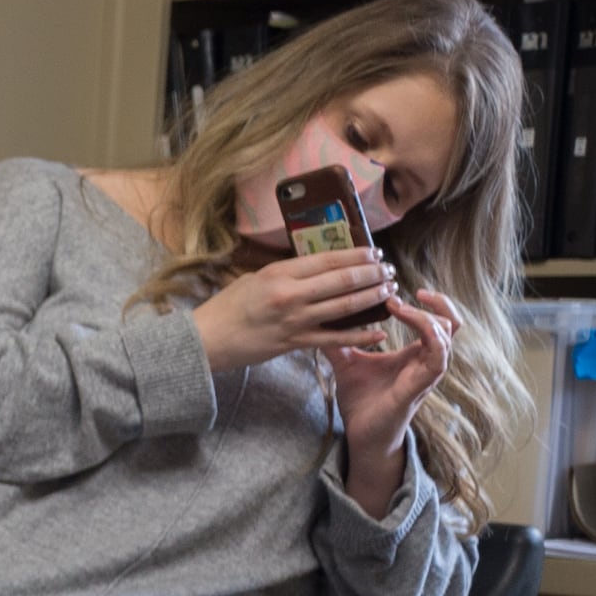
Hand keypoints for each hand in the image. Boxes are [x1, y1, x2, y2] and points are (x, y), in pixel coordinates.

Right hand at [193, 249, 398, 373]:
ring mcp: (295, 320)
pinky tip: (378, 331)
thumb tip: (314, 269)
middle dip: (371, 274)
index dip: (357, 255)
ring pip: (344, 307)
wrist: (207, 340)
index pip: (328, 259)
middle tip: (388, 270)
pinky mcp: (295, 342)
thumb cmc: (226, 306)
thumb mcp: (253, 279)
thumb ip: (285, 273)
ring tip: (389, 290)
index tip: (375, 252)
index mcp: (279, 273)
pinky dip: (359, 335)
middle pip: (342, 280)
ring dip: (371, 298)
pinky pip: (335, 339)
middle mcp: (290, 294)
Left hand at [331, 285, 457, 510]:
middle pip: (452, 323)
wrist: (360, 434)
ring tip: (397, 306)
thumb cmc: (361, 401)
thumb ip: (339, 341)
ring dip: (425, 316)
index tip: (397, 290)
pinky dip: (429, 337)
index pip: (438, 320)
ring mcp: (427, 373)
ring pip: (447, 336)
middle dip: (438, 302)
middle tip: (407, 292)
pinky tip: (409, 326)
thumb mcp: (346, 363)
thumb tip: (319, 318)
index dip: (428, 301)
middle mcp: (427, 360)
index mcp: (415, 353)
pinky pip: (438, 358)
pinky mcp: (420, 386)